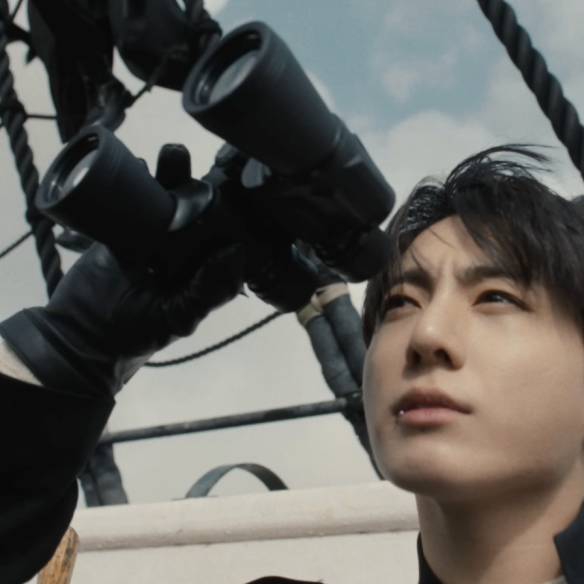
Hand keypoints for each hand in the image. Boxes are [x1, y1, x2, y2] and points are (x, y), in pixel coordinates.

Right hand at [0, 144, 244, 395]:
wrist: (78, 333)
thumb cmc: (135, 334)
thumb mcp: (178, 317)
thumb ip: (207, 290)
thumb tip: (235, 253)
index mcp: (199, 269)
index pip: (219, 235)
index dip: (226, 210)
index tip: (228, 183)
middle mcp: (180, 252)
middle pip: (192, 210)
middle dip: (194, 183)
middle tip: (188, 159)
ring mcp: (150, 240)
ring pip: (163, 201)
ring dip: (168, 176)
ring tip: (170, 155)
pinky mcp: (121, 233)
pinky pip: (130, 204)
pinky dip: (133, 184)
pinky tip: (138, 165)